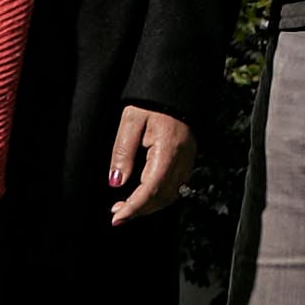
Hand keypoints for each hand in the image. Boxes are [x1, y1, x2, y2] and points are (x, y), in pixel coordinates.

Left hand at [103, 106, 192, 224]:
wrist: (177, 86)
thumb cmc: (152, 100)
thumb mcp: (131, 121)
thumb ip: (123, 152)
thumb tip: (117, 182)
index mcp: (168, 150)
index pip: (151, 189)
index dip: (134, 208)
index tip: (117, 218)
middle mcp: (182, 159)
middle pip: (163, 197)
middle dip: (139, 210)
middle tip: (116, 212)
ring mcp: (188, 160)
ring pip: (171, 195)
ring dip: (149, 205)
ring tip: (126, 205)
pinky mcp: (188, 159)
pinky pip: (176, 186)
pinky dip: (159, 196)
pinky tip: (144, 194)